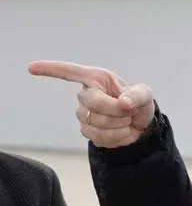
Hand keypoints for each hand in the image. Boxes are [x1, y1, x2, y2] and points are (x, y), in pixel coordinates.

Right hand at [28, 61, 155, 147]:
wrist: (139, 124)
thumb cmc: (138, 103)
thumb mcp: (145, 94)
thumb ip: (137, 95)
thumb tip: (123, 103)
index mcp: (96, 79)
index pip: (70, 72)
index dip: (51, 69)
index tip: (31, 68)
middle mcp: (85, 95)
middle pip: (93, 103)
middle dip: (117, 110)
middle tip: (129, 111)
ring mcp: (83, 114)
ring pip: (96, 122)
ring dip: (119, 125)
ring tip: (126, 121)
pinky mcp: (87, 130)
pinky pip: (99, 137)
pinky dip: (117, 137)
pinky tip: (121, 131)